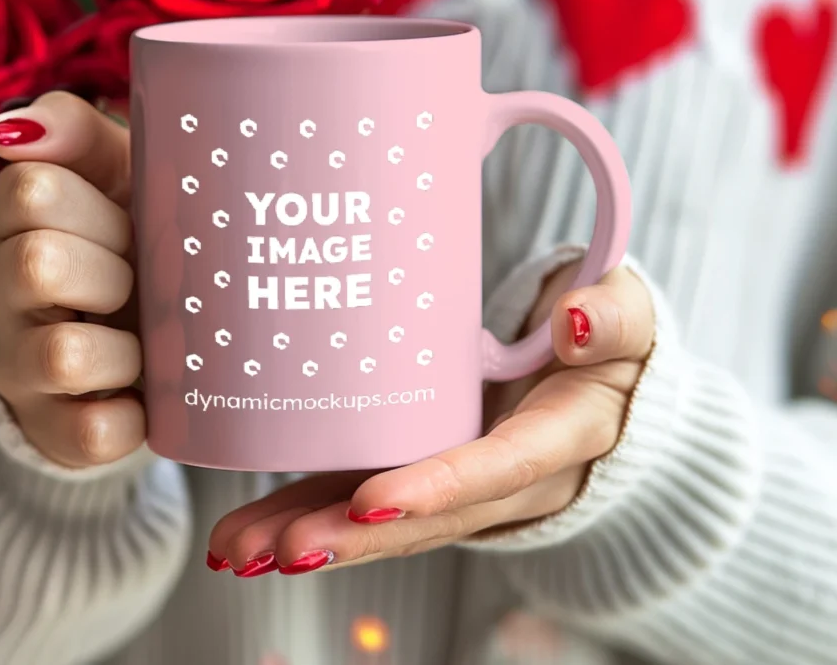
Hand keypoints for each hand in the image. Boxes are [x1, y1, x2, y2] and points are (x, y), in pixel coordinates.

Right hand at [0, 92, 145, 467]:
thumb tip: (14, 128)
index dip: (99, 210)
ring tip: (151, 342)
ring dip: (130, 348)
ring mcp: (18, 365)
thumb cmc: (134, 235)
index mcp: (14, 222)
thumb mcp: (116, 172)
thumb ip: (74, 132)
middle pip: (38, 265)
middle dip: (115, 271)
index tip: (132, 225)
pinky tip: (149, 395)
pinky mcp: (52, 431)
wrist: (137, 332)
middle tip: (146, 280)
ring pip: (63, 355)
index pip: (32, 191)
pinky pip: (92, 432)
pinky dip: (136, 416)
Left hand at [208, 264, 653, 575]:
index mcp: (562, 438)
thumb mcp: (628, 318)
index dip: (438, 487)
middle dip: (352, 536)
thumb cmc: (610, 340)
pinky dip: (307, 516)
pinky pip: (364, 499)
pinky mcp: (422, 470)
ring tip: (237, 549)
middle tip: (281, 547)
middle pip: (428, 517)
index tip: (372, 502)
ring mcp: (460, 482)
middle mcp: (506, 478)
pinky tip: (248, 534)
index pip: (499, 467)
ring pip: (385, 520)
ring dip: (311, 534)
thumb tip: (575, 322)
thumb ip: (613, 318)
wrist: (602, 383)